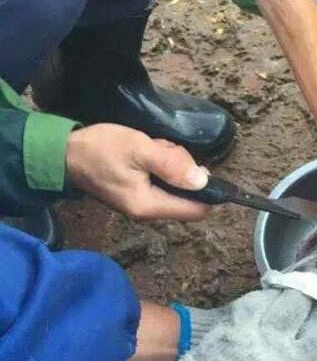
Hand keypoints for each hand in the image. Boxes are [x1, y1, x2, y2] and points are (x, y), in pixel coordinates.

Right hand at [66, 124, 209, 220]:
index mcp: (149, 206)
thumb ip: (172, 165)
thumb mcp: (139, 149)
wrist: (64, 153)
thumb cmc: (101, 149)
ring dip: (172, 164)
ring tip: (151, 149)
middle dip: (184, 170)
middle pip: (188, 196)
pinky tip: (146, 152)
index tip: (198, 166)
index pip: (197, 210)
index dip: (208, 190)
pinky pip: (163, 182)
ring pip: (176, 186)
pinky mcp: (138, 194)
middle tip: (163, 151)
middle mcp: (148, 212)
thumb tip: (203, 181)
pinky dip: (161, 165)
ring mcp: (142, 204)